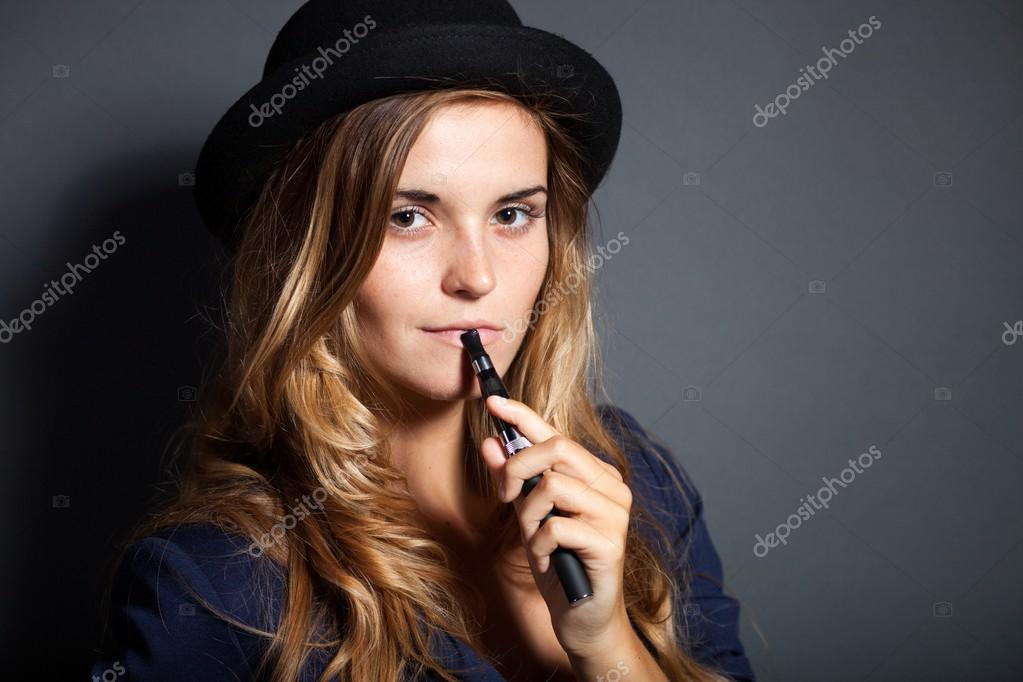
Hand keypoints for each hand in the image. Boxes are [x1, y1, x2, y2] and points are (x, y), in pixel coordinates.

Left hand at [479, 395, 634, 659]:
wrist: (584, 619)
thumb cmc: (558, 563)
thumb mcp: (527, 516)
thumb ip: (513, 480)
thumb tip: (491, 442)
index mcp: (595, 474)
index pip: (556, 433)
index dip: (523, 415)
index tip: (492, 399)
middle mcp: (612, 487)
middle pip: (558, 448)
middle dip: (518, 468)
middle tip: (506, 498)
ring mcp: (615, 514)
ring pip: (553, 486)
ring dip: (529, 514)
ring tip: (534, 538)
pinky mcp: (610, 543)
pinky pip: (556, 526)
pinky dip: (539, 544)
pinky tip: (546, 559)